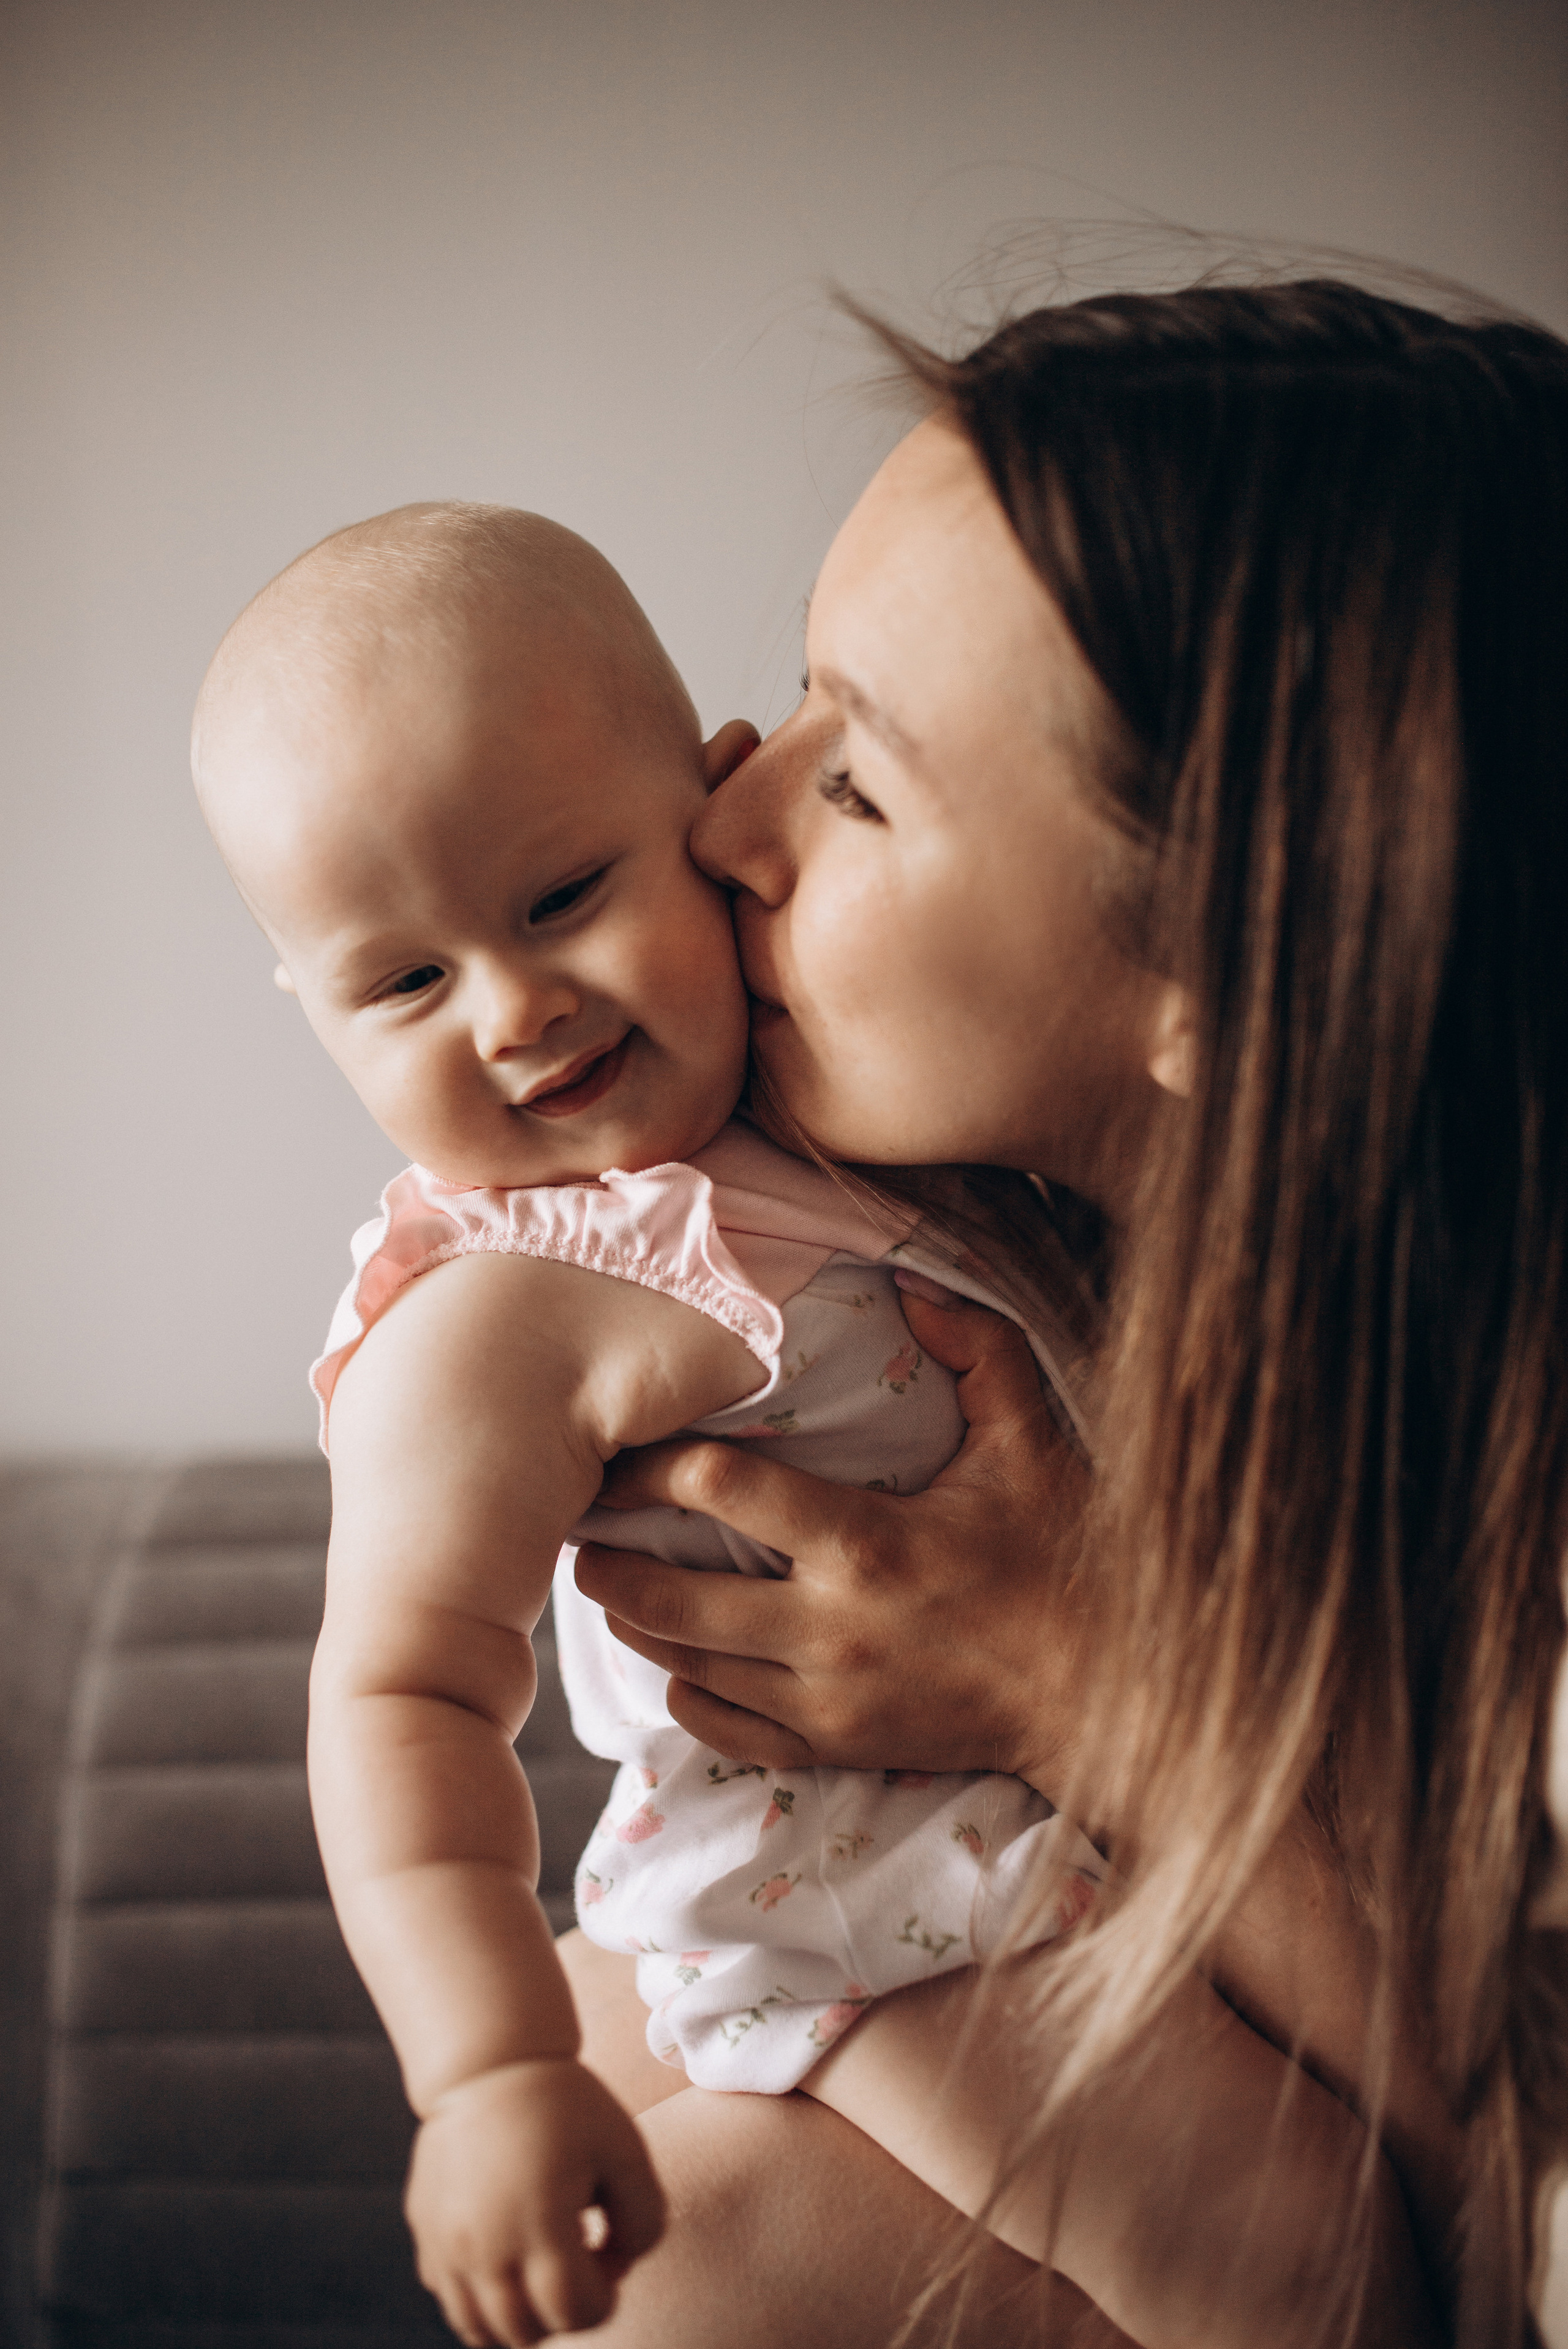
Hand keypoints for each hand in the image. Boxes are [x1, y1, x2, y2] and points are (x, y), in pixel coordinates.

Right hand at [405, 2057, 665, 2344]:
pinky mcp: (425, 2237)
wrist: (487, 2065)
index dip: (605, 2293)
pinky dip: (482, 2300)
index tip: (606, 2245)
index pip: (576, 2313)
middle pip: (528, 2332)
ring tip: (541, 2265)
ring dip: (521, 2317)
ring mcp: (447, 2247)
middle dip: (564, 2311)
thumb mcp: (627, 2149)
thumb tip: (618, 2266)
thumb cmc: (566, 2104)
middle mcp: (484, 2248)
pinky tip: (506, 2250)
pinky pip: (453, 2302)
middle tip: (577, 2256)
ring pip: (481, 2330)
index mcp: (538, 2225)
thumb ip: (646, 2218)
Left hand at [574, 1293, 1096, 1793]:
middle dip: (611, 1559)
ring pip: (691, 1666)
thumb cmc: (1068, 1554)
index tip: (624, 1451)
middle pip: (676, 1596)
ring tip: (609, 1583)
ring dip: (638, 1622)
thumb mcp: (1030, 1440)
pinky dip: (689, 1696)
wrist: (1108, 1689)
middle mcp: (833, 1630)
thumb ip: (976, 1350)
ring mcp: (830, 1699)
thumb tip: (912, 1283)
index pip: (724, 1491)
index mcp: (869, 1544)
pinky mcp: (839, 1747)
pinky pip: (729, 1731)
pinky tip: (676, 1662)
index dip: (656, 1466)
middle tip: (581, 1523)